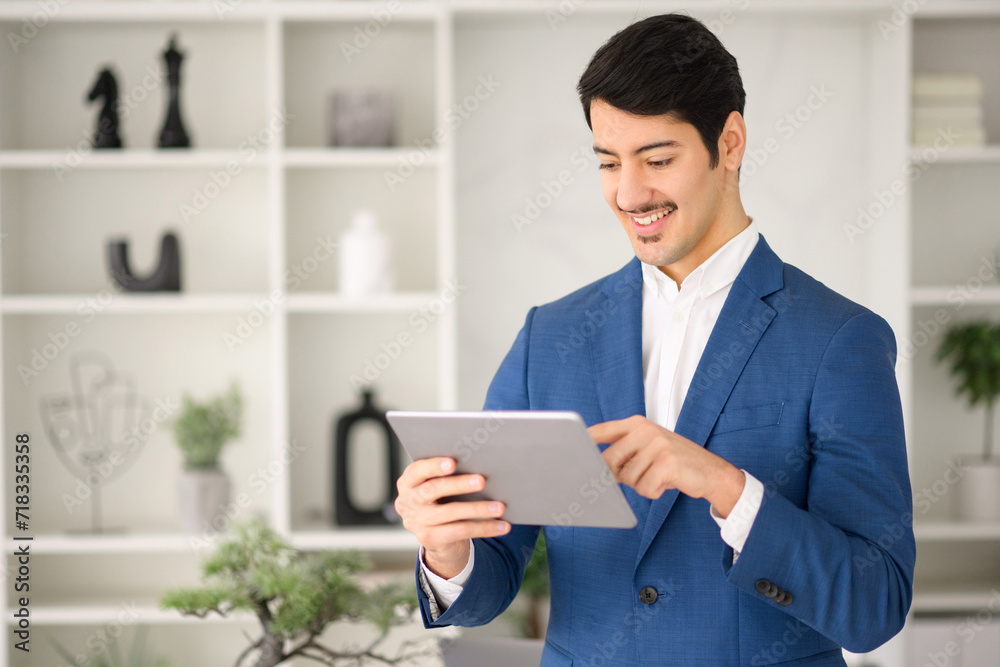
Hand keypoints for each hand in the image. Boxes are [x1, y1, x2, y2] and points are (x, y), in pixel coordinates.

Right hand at [394, 457, 509, 578]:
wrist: (436, 536)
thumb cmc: (441, 499)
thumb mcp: (439, 487)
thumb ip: (449, 475)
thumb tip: (482, 464)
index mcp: (409, 482)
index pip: (417, 470)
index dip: (434, 466)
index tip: (453, 462)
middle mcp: (408, 501)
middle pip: (433, 489)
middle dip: (459, 484)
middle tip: (482, 480)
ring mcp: (416, 522)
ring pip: (451, 512)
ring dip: (478, 509)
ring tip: (500, 507)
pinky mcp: (429, 539)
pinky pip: (461, 532)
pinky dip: (484, 527)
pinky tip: (502, 526)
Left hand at [589, 415, 744, 517]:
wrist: (711, 471)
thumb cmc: (674, 461)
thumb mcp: (649, 446)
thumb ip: (625, 450)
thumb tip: (594, 466)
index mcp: (638, 424)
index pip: (603, 430)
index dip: (585, 440)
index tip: (570, 447)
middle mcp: (646, 430)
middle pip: (610, 460)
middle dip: (620, 475)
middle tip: (641, 474)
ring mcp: (657, 445)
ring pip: (628, 478)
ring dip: (641, 484)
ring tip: (658, 475)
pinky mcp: (666, 463)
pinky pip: (644, 488)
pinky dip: (654, 492)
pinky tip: (666, 483)